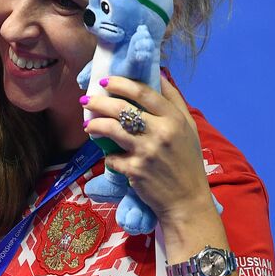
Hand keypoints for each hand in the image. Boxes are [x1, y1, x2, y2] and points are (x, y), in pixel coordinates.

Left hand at [82, 77, 212, 224]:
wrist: (187, 200)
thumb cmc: (187, 161)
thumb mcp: (188, 128)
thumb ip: (174, 101)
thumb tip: (159, 75)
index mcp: (175, 119)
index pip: (144, 92)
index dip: (121, 84)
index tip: (106, 81)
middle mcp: (161, 132)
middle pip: (121, 108)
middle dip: (98, 102)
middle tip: (86, 100)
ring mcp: (146, 151)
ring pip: (110, 129)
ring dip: (94, 125)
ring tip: (88, 125)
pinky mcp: (134, 170)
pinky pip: (111, 157)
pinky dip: (108, 157)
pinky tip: (110, 157)